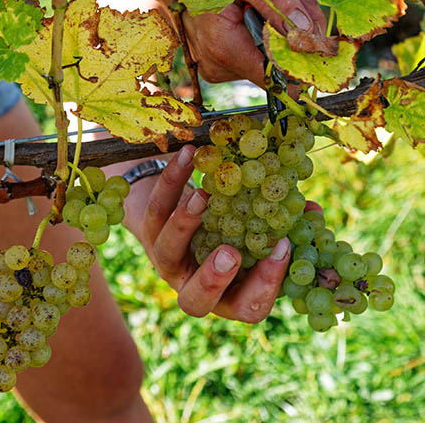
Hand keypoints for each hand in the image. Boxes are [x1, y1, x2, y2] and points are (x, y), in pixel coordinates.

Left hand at [137, 145, 323, 322]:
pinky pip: (155, 207)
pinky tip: (187, 156)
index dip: (265, 285)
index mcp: (226, 292)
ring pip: (168, 249)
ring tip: (204, 195)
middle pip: (195, 299)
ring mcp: (165, 259)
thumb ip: (281, 224)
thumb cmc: (227, 225)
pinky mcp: (147, 228)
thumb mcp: (255, 226)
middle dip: (212, 279)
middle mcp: (191, 283)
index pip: (247, 305)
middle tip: (230, 253)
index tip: (282, 249)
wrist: (174, 208)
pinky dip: (172, 180)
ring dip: (184, 223)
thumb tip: (313, 210)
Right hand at [152, 0, 326, 85]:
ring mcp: (219, 64)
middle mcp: (219, 65)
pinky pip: (259, 50)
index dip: (305, 59)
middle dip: (298, 33)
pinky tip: (267, 5)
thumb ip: (276, 3)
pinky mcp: (223, 57)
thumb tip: (305, 34)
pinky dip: (273, 29)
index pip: (275, 77)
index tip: (322, 33)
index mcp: (222, 49)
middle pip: (278, 65)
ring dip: (287, 27)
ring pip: (272, 57)